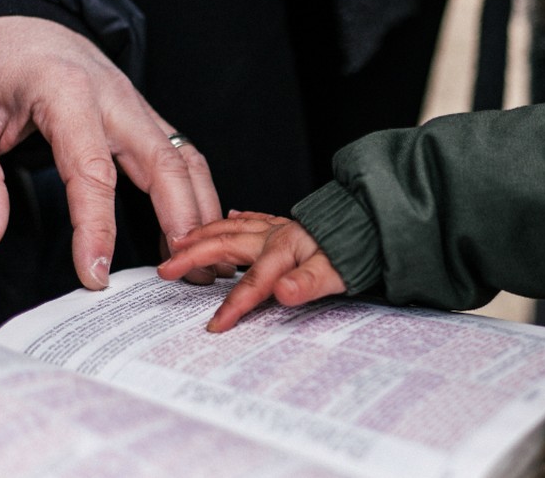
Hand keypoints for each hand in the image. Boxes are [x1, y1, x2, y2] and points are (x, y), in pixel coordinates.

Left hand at [0, 16, 222, 289]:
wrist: (12, 10)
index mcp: (66, 93)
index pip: (92, 172)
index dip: (96, 229)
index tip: (94, 276)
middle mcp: (115, 97)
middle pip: (165, 165)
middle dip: (181, 222)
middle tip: (187, 277)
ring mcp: (136, 104)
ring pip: (186, 160)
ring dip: (201, 211)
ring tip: (204, 262)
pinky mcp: (143, 114)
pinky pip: (182, 155)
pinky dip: (197, 193)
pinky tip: (195, 229)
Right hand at [158, 211, 346, 331]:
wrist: (377, 223)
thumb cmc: (359, 250)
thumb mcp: (339, 273)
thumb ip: (309, 283)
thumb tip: (283, 293)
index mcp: (285, 249)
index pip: (252, 283)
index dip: (233, 306)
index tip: (215, 326)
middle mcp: (277, 235)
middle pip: (227, 245)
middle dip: (194, 257)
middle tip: (167, 268)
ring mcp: (280, 227)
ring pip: (233, 227)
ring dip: (205, 234)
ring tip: (180, 241)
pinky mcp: (288, 225)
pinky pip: (254, 218)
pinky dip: (237, 219)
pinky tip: (230, 217)